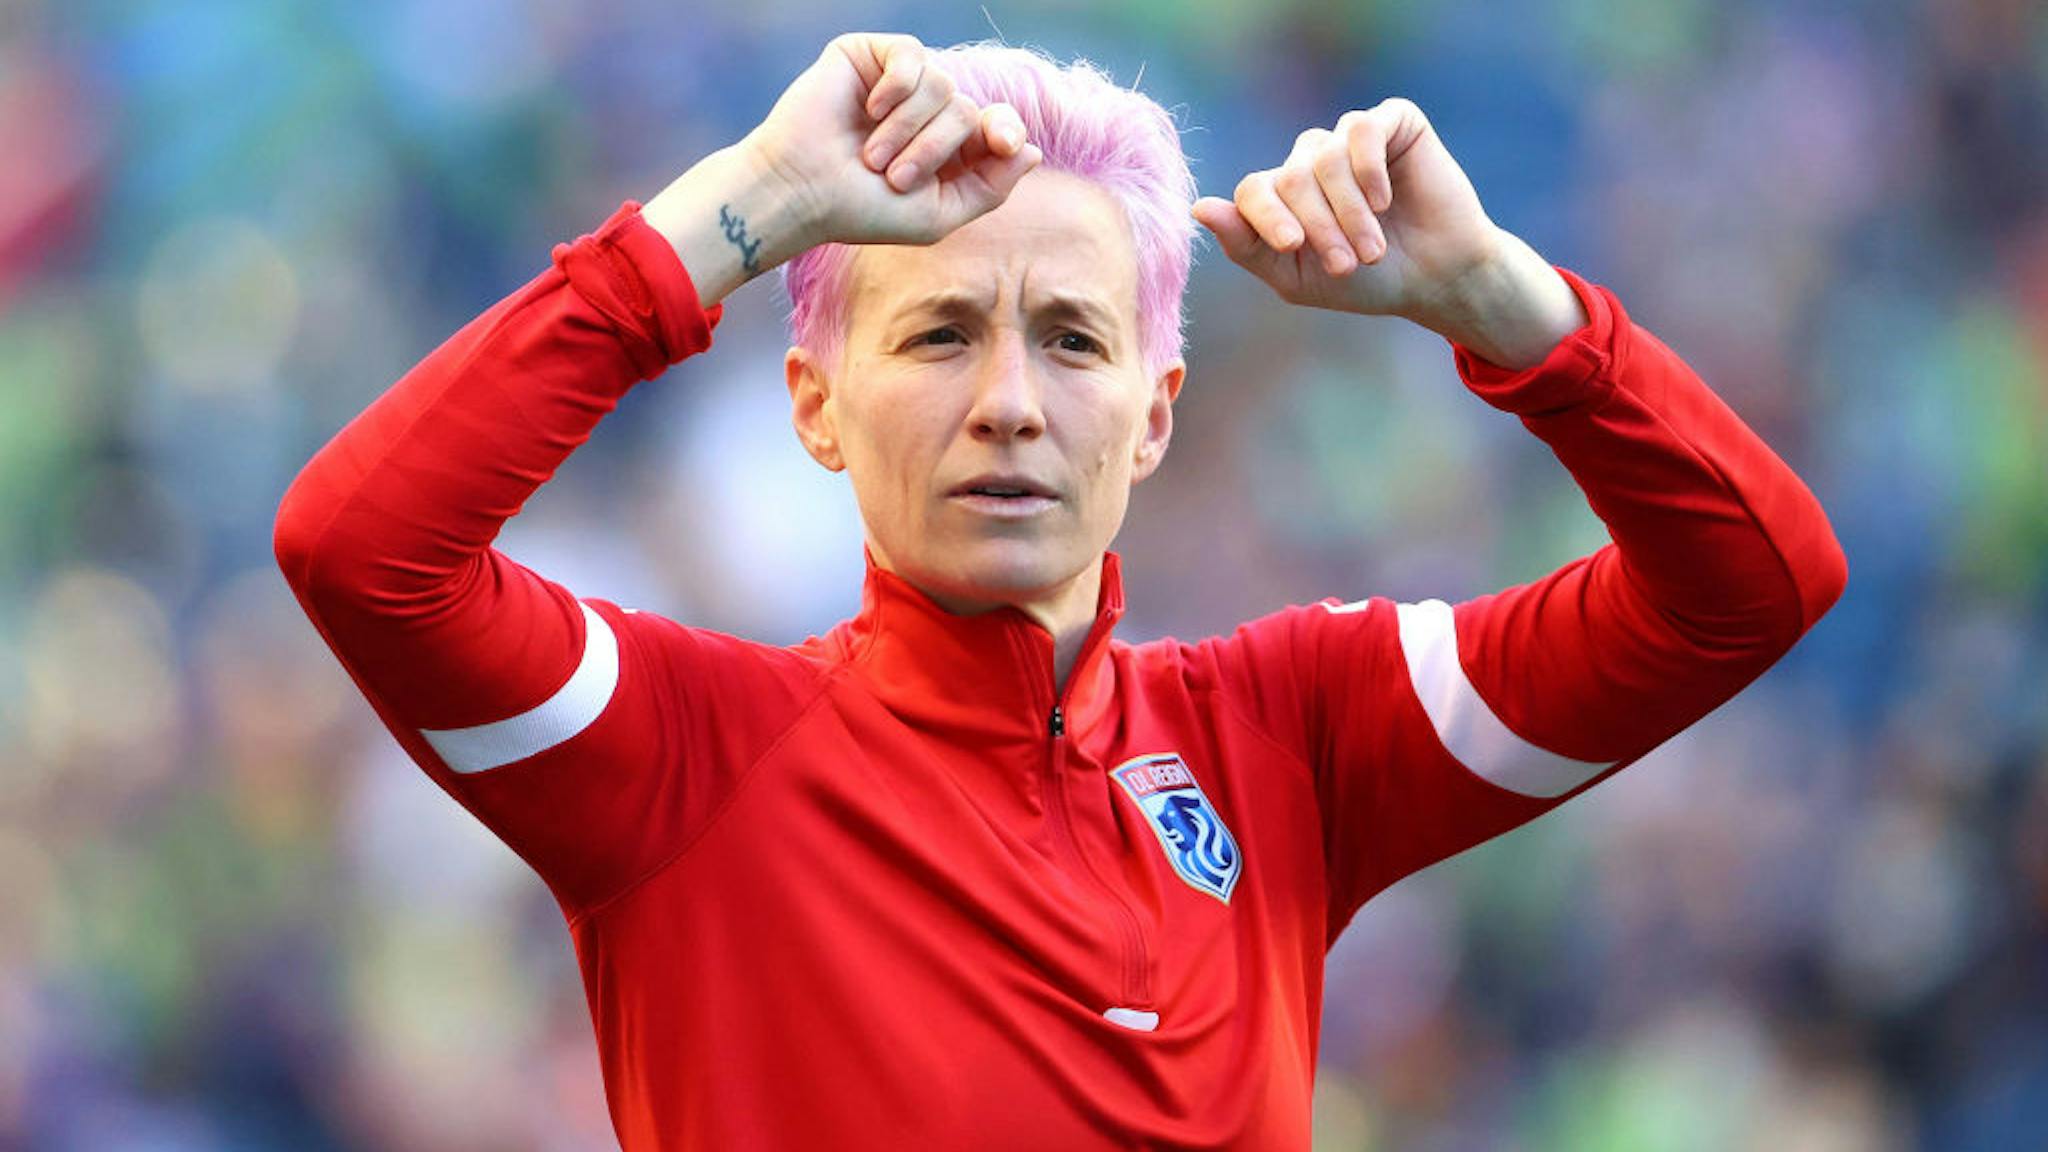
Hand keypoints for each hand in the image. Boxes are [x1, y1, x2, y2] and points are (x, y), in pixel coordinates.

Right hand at [745, 33, 1042, 251]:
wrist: (802, 192)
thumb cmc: (862, 211)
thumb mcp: (939, 214)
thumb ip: (990, 187)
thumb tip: (1033, 151)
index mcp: (947, 148)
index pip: (997, 125)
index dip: (1006, 130)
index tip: (1003, 143)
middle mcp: (926, 111)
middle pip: (968, 111)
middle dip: (937, 148)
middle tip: (894, 177)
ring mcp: (898, 82)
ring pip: (943, 85)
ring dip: (909, 129)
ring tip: (872, 156)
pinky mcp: (868, 56)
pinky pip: (911, 55)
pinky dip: (897, 87)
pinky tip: (870, 109)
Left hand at [1192, 99, 1503, 325]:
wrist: (1435, 278)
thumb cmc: (1364, 282)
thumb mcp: (1295, 277)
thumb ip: (1245, 246)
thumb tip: (1198, 207)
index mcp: (1282, 195)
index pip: (1253, 190)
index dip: (1267, 218)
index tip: (1294, 246)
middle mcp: (1311, 160)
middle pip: (1291, 179)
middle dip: (1319, 227)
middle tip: (1348, 264)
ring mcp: (1349, 138)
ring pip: (1326, 157)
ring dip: (1348, 211)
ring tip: (1371, 248)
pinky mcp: (1392, 122)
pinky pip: (1361, 129)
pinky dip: (1369, 169)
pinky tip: (1385, 200)